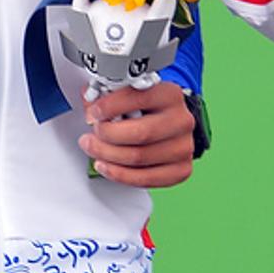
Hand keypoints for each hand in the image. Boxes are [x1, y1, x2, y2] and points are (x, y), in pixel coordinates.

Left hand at [81, 83, 197, 187]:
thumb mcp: (131, 94)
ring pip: (138, 158)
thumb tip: (90, 103)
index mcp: (170, 95)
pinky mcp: (181, 169)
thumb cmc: (149, 110)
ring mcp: (183, 147)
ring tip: (94, 149)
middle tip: (90, 136)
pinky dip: (119, 174)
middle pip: (140, 133)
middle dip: (107, 136)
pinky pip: (145, 178)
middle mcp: (181, 121)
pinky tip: (106, 166)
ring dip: (107, 156)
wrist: (172, 126)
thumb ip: (109, 95)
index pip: (137, 98)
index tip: (94, 112)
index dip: (109, 107)